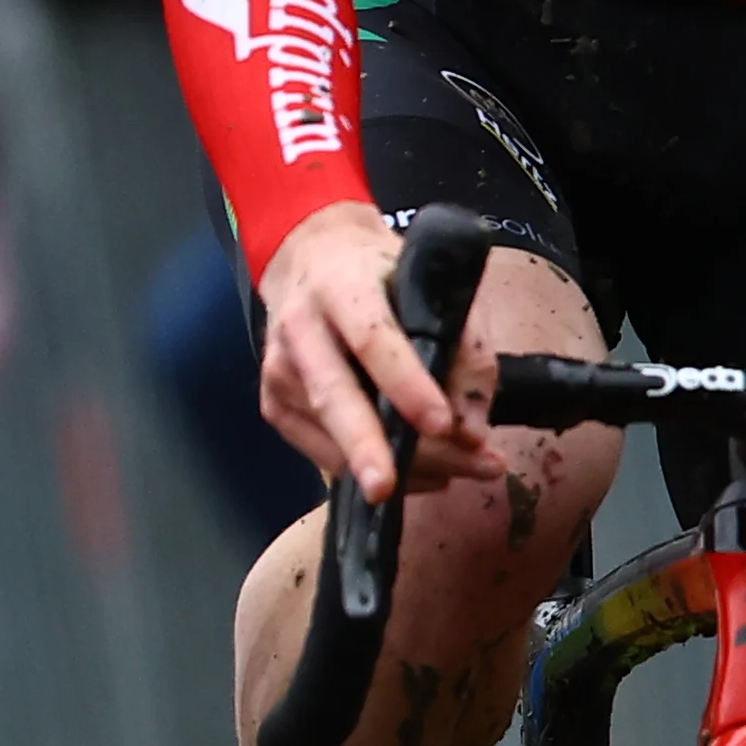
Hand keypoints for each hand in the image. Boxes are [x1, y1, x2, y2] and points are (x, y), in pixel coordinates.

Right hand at [254, 202, 510, 502]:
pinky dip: (370, 473)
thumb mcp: (431, 284)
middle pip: (333, 396)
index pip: (372, 339)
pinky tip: (418, 476)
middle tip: (392, 489)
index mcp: (342, 285)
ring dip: (393, 468)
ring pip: (330, 436)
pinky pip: (319, 453)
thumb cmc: (381, 273)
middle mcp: (301, 328)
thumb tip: (472, 431)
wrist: (311, 256)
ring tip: (454, 476)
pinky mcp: (273, 405)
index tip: (443, 424)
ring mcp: (279, 370)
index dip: (407, 384)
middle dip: (368, 447)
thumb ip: (463, 347)